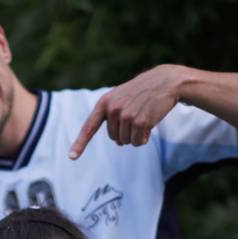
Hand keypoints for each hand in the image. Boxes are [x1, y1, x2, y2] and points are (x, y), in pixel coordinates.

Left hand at [69, 64, 183, 158]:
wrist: (165, 81)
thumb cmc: (142, 92)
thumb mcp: (121, 97)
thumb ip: (113, 116)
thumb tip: (118, 142)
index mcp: (104, 102)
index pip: (89, 127)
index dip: (79, 143)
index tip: (72, 157)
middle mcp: (112, 109)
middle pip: (114, 138)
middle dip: (125, 133)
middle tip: (136, 116)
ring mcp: (126, 115)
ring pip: (126, 142)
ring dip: (136, 136)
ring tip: (144, 117)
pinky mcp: (140, 122)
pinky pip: (137, 142)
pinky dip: (144, 138)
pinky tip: (150, 124)